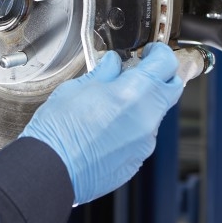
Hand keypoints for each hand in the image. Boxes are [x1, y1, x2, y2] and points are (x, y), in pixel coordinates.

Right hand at [20, 44, 183, 205]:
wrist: (50, 170)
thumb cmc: (59, 131)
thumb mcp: (77, 88)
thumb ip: (103, 73)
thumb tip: (113, 65)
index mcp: (134, 92)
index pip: (166, 63)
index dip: (159, 53)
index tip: (150, 53)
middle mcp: (147, 118)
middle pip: (171, 89)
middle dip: (160, 78)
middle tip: (139, 73)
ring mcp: (144, 142)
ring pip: (155, 115)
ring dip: (142, 105)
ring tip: (111, 106)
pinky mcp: (136, 160)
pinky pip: (142, 137)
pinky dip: (131, 128)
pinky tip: (106, 129)